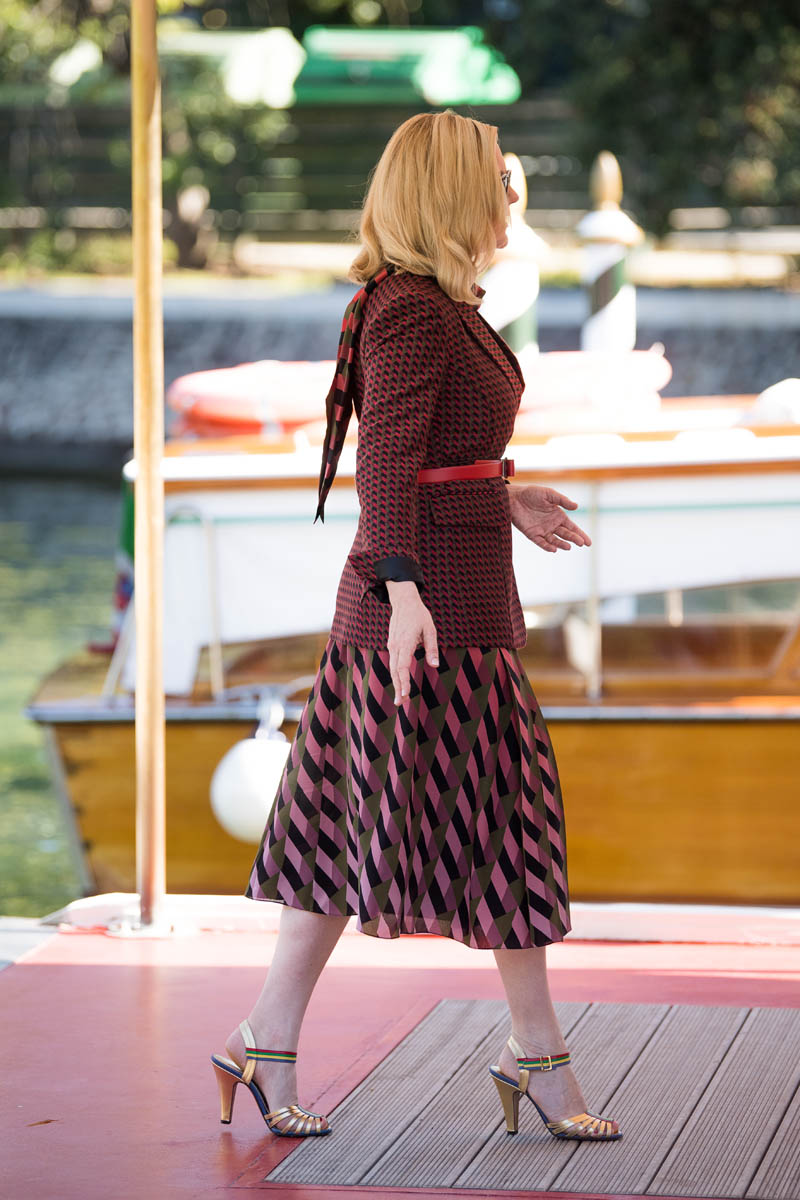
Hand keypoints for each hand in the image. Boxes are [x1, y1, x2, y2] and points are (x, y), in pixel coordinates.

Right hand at [385, 581, 438, 704]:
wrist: (403, 602)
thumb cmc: (419, 615)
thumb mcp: (430, 630)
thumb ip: (431, 648)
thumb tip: (435, 666)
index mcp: (405, 643)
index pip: (402, 667)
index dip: (404, 682)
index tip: (407, 694)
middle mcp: (395, 646)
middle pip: (394, 671)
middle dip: (398, 688)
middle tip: (401, 703)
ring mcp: (392, 645)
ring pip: (392, 668)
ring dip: (396, 683)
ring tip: (400, 698)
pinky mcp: (392, 645)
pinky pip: (393, 662)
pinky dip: (395, 674)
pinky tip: (400, 682)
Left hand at [507, 483, 591, 552]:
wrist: (514, 497)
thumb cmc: (531, 493)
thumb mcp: (549, 494)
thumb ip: (562, 500)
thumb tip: (576, 506)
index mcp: (558, 516)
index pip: (572, 527)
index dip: (580, 534)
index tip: (588, 542)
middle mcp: (552, 525)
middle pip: (566, 534)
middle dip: (574, 539)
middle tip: (581, 543)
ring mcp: (542, 530)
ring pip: (554, 540)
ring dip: (562, 544)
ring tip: (568, 547)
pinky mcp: (532, 534)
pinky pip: (541, 542)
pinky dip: (547, 546)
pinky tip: (554, 549)